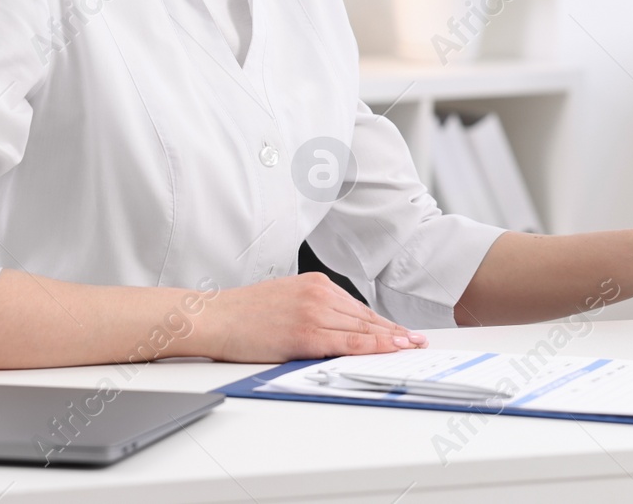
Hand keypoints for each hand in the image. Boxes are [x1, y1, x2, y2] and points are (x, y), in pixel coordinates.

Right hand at [207, 273, 427, 361]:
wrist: (215, 317)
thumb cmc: (244, 313)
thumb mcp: (286, 299)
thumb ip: (314, 308)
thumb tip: (338, 326)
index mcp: (315, 284)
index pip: (357, 307)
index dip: (383, 322)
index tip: (402, 331)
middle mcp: (319, 293)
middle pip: (365, 317)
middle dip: (393, 331)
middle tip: (417, 340)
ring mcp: (313, 312)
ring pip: (361, 329)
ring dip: (390, 339)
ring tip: (410, 347)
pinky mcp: (305, 332)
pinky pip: (347, 341)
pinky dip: (371, 346)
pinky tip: (388, 350)